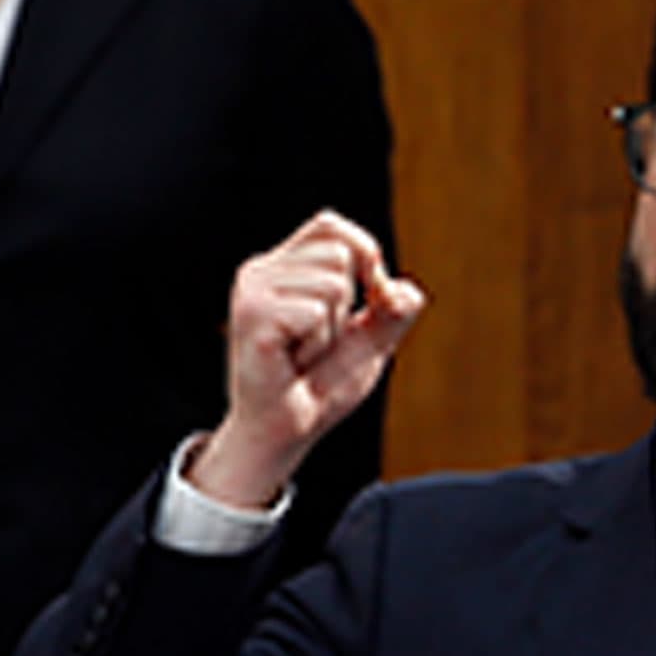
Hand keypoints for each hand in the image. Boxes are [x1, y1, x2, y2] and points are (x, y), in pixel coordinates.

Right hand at [194, 209, 426, 507]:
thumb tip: (403, 290)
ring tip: (303, 352)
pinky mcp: (252, 316)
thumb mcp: (371, 341)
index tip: (369, 295)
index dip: (363, 252)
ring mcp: (252, 291)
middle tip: (315, 341)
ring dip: (332, 329)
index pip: (330, 225)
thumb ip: (395, 311)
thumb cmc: (323, 385)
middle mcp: (260, 271)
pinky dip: (318, 343)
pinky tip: (293, 361)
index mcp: (282, 266)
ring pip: (333, 284)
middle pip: (339, 253)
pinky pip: (315, 312)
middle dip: (346, 305)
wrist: (288, 430)